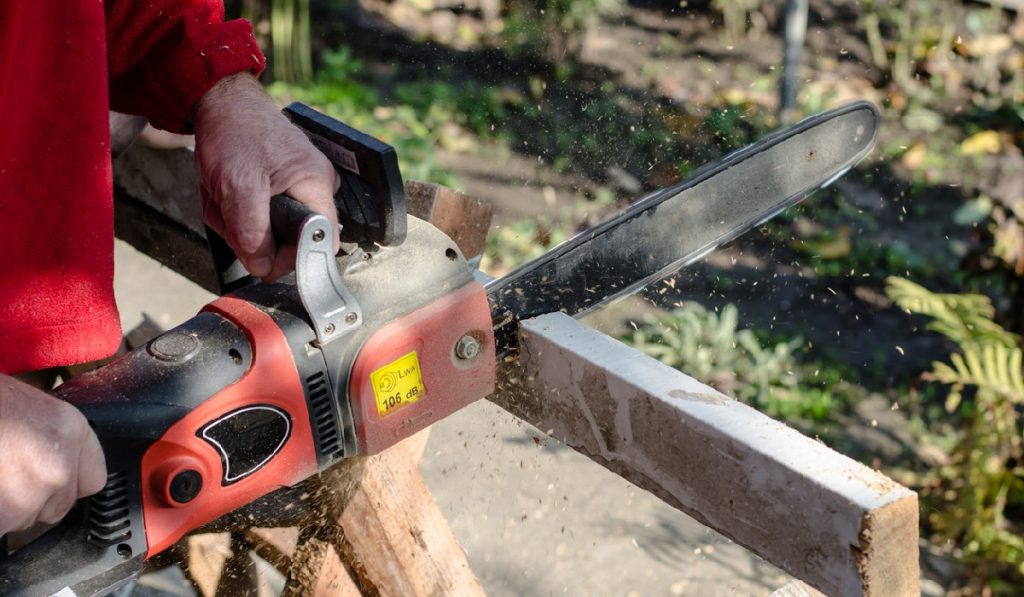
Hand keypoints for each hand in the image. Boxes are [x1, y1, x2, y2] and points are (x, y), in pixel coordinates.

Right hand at [0, 375, 106, 534]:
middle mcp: (59, 464)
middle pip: (58, 506)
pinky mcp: (5, 511)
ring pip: (24, 520)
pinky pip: (2, 527)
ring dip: (7, 508)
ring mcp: (30, 492)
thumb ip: (54, 443)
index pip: (92, 480)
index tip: (49, 480)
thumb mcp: (33, 410)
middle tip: (5, 470)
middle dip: (32, 499)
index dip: (67, 483)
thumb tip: (57, 471)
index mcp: (71, 431)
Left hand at [193, 73, 339, 280]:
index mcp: (317, 184)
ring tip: (222, 194)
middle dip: (250, 233)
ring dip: (235, 220)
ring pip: (266, 230)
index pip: (320, 241)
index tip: (263, 262)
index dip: (293, 258)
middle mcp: (312, 187)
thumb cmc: (234, 130)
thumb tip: (262, 267)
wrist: (218, 101)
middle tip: (227, 209)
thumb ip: (252, 230)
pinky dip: (233, 210)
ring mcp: (294, 187)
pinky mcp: (276, 186)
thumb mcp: (239, 185)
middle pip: (288, 239)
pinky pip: (256, 216)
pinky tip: (223, 191)